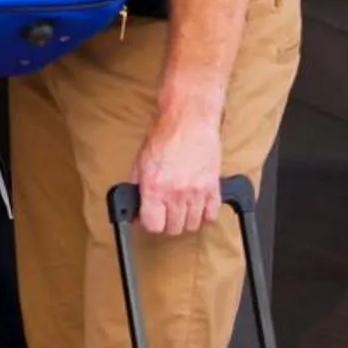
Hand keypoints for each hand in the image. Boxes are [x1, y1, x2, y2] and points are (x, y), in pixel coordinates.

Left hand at [132, 104, 223, 235]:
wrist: (189, 120)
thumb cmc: (164, 136)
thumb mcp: (141, 162)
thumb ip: (137, 188)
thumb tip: (134, 208)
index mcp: (154, 187)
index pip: (153, 225)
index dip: (150, 223)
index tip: (151, 218)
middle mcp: (176, 193)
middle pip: (173, 228)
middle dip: (167, 222)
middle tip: (166, 212)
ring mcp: (197, 192)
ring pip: (192, 224)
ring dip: (186, 219)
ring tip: (181, 208)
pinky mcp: (213, 187)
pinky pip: (211, 215)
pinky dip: (205, 215)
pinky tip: (197, 206)